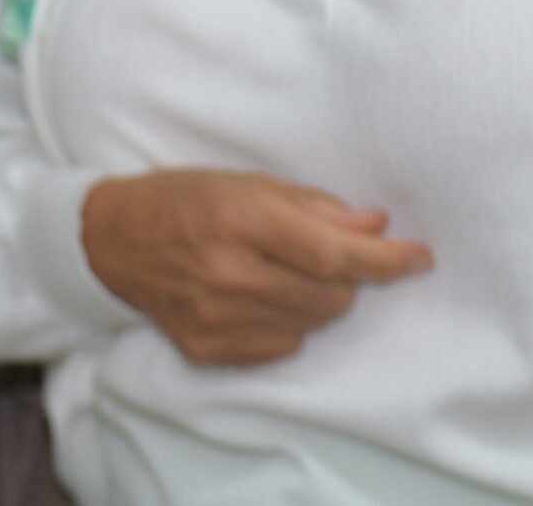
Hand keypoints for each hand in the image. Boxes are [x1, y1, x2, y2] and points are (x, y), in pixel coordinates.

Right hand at [79, 169, 431, 366]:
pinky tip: (257, 297)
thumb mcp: (247, 183)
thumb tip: (376, 227)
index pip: (334, 254)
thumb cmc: (185, 200)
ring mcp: (217, 319)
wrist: (112, 241)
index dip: (386, 261)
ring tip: (281, 272)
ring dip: (316, 298)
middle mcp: (230, 274)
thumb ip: (315, 207)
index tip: (420, 258)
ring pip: (313, 323)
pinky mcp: (208, 350)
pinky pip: (282, 346)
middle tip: (318, 252)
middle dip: (345, 275)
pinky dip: (286, 323)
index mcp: (241, 221)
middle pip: (332, 294)